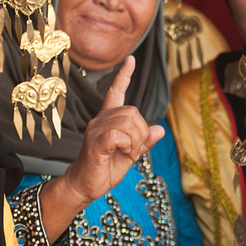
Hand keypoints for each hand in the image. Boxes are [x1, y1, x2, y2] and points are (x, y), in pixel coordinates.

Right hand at [60, 56, 165, 205]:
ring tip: (129, 153)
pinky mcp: (95, 142)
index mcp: (108, 120)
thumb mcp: (130, 154)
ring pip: (127, 123)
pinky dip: (128, 145)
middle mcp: (100, 120)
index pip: (116, 92)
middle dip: (141, 132)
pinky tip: (124, 154)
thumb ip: (144, 141)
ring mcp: (96, 130)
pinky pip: (118, 135)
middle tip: (135, 150)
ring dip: (136, 141)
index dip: (124, 76)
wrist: (85, 185)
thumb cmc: (105, 168)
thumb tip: (160, 129)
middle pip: (132, 112)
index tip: (132, 59)